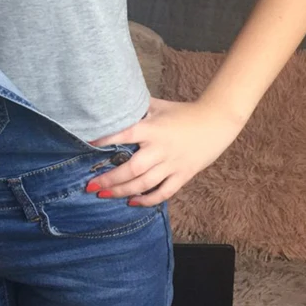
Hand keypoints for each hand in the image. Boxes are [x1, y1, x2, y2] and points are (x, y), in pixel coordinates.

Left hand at [86, 97, 244, 205]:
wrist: (217, 121)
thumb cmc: (185, 112)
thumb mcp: (160, 105)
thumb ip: (139, 106)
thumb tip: (116, 103)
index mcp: (153, 128)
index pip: (126, 134)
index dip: (107, 140)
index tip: (88, 145)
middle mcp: (160, 148)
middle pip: (132, 168)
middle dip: (110, 179)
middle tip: (90, 185)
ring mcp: (172, 164)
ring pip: (144, 183)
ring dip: (122, 191)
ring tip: (103, 195)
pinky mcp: (183, 174)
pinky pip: (164, 192)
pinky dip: (147, 200)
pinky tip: (133, 203)